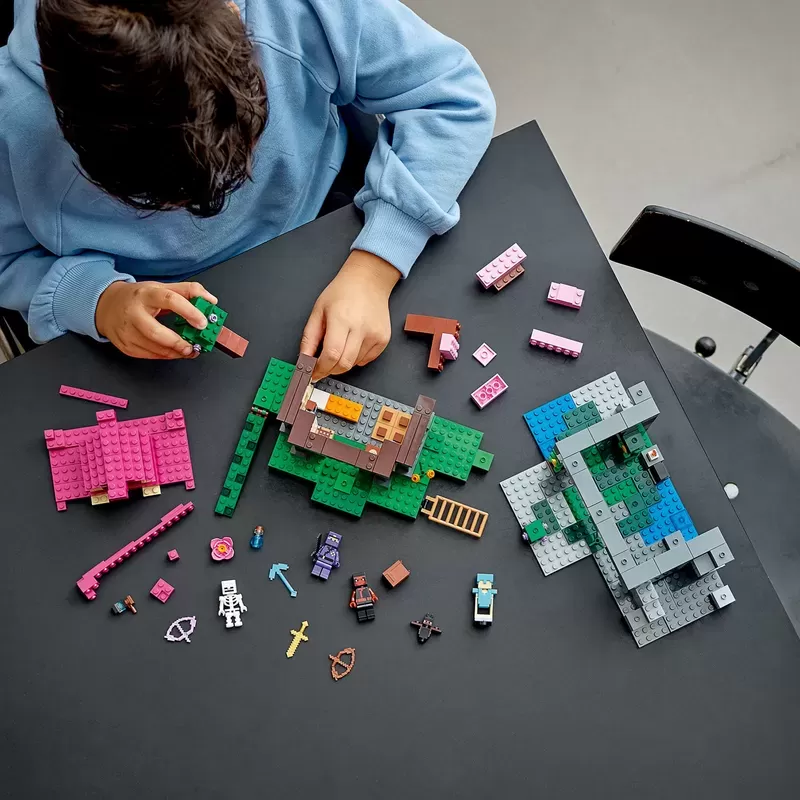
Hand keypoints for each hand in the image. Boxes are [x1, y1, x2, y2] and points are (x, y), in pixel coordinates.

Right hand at [96, 280, 217, 358]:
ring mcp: (127, 331)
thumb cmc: (138, 297)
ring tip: (189, 350)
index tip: (203, 322)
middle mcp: (134, 313)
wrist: (106, 305)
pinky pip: (149, 355)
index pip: (170, 300)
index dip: (189, 312)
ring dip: (175, 352)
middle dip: (178, 342)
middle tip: (194, 346)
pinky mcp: (125, 345)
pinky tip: (174, 352)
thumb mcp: (161, 288)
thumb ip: (188, 291)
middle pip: (156, 332)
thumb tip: (211, 300)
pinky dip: (165, 356)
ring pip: (153, 348)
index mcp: (146, 294)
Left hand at [300, 250, 400, 379]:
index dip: (320, 369)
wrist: (369, 281)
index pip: (331, 355)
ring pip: (354, 364)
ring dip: (342, 362)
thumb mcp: (318, 311)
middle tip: (323, 365)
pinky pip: (366, 360)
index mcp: (341, 320)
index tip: (313, 373)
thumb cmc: (342, 293)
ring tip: (340, 343)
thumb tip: (304, 361)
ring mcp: (375, 335)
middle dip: (330, 370)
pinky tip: (353, 342)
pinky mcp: (384, 339)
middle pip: (344, 364)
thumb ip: (309, 338)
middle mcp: (361, 329)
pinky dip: (356, 358)